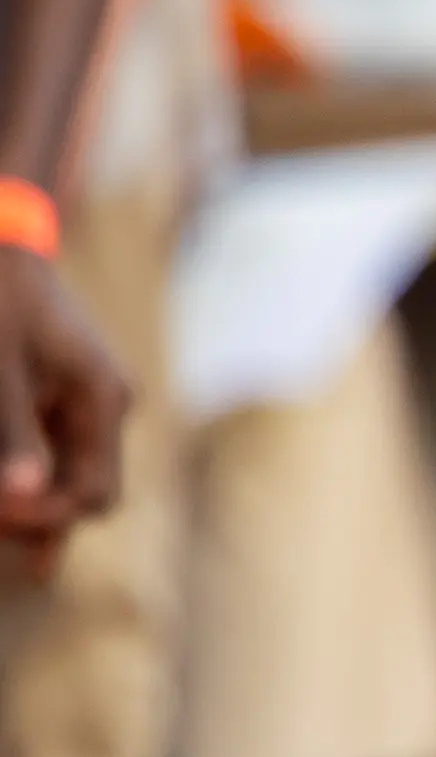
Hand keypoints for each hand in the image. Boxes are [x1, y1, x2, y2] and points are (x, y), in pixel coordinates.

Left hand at [0, 243, 126, 552]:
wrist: (2, 239)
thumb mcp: (0, 365)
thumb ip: (14, 433)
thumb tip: (25, 498)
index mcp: (104, 399)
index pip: (93, 494)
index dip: (46, 517)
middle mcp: (102, 407)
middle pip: (79, 493)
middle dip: (32, 515)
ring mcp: (80, 403)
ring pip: (58, 476)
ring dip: (22, 494)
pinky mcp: (53, 396)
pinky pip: (41, 450)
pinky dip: (17, 467)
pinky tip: (0, 479)